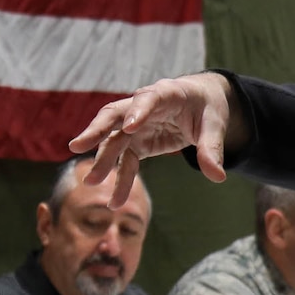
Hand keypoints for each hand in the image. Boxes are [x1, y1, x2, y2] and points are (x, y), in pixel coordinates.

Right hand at [67, 72, 247, 208]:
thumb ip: (212, 148)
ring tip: (92, 182)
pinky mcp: (136, 141)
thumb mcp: (215, 125)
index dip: (138, 111)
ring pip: (113, 140)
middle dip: (96, 131)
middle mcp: (143, 107)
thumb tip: (217, 176)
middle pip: (114, 115)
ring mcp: (135, 125)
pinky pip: (125, 161)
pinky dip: (121, 180)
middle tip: (77, 147)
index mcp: (166, 93)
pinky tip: (115, 201)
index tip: (129, 127)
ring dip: (103, 161)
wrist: (199, 104)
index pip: (149, 99)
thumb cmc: (207, 108)